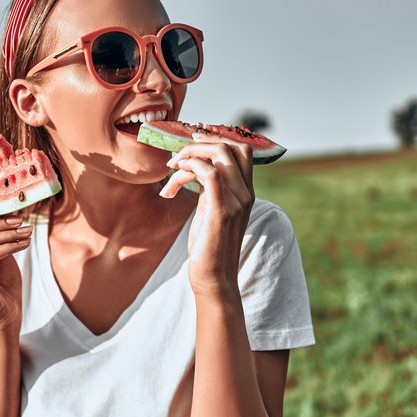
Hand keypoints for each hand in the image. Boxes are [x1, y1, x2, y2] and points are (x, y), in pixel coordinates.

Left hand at [159, 132, 253, 295]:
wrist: (214, 278)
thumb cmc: (208, 247)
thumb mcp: (211, 211)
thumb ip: (209, 189)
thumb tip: (195, 169)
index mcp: (245, 192)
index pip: (242, 149)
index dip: (217, 138)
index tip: (192, 141)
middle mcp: (245, 193)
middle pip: (233, 145)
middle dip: (202, 141)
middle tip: (178, 153)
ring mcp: (236, 201)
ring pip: (220, 154)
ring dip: (190, 153)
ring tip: (171, 167)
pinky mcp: (222, 211)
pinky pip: (209, 173)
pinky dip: (190, 166)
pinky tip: (175, 174)